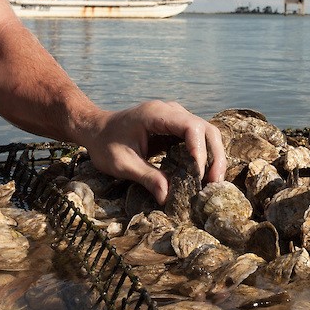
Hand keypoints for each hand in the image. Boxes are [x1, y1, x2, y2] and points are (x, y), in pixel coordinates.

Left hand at [77, 101, 226, 203]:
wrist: (95, 130)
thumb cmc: (105, 144)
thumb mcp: (123, 164)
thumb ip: (147, 178)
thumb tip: (167, 198)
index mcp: (156, 114)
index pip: (190, 126)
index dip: (199, 150)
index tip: (197, 174)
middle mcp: (171, 111)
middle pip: (206, 129)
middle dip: (214, 155)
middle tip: (214, 183)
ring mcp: (175, 117)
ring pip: (206, 133)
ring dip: (213, 156)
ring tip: (211, 182)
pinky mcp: (175, 127)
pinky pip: (197, 138)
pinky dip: (204, 156)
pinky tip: (202, 176)